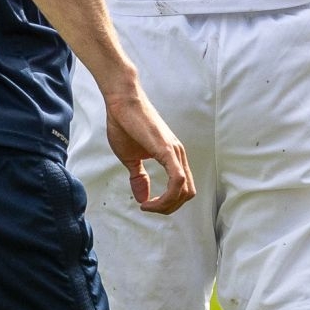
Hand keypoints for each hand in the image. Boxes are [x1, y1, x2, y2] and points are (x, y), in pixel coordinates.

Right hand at [102, 90, 193, 213]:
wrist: (121, 102)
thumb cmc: (125, 123)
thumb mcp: (130, 158)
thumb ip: (138, 178)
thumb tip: (142, 198)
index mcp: (172, 157)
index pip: (182, 189)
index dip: (167, 203)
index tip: (147, 205)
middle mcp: (178, 155)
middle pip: (187, 193)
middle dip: (169, 208)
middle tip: (148, 208)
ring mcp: (175, 152)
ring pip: (184, 190)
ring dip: (167, 205)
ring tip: (148, 206)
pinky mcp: (167, 150)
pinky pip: (177, 180)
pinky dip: (167, 197)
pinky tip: (150, 201)